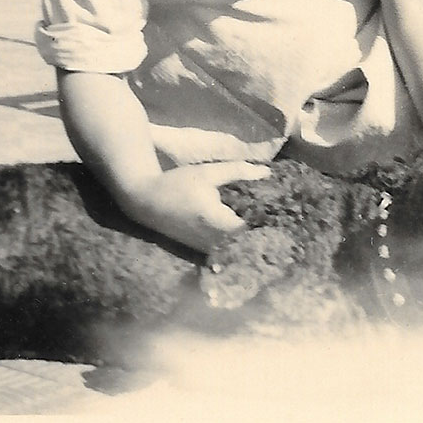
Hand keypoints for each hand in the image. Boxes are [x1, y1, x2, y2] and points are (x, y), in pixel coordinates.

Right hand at [125, 161, 269, 254]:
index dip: (265, 222)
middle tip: (273, 219)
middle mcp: (212, 241)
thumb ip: (237, 172)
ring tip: (259, 224)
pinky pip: (222, 249)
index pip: (251, 230)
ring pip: (233, 248)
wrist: (145, 201)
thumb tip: (265, 173)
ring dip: (245, 238)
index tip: (277, 212)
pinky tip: (238, 230)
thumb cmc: (177, 183)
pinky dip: (231, 242)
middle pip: (244, 242)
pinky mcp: (197, 250)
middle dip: (258, 231)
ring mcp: (204, 248)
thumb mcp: (207, 172)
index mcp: (216, 221)